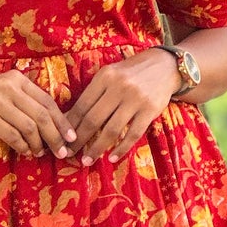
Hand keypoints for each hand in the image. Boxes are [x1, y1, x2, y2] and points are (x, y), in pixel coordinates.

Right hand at [0, 68, 78, 156]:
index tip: (72, 137)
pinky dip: (23, 146)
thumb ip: (26, 103)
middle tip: (62, 151)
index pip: (48, 101)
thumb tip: (55, 126)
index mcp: (18, 79)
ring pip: (29, 127)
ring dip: (39, 144)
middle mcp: (9, 87)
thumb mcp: (5, 94)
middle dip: (55, 136)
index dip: (62, 121)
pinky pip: (13, 135)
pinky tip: (26, 152)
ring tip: (40, 153)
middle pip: (42, 115)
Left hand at [66, 50, 181, 165]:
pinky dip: (121, 148)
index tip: (62, 139)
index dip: (70, 125)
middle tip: (69, 154)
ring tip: (87, 161)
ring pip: (111, 130)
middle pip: (93, 119)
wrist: (165, 66)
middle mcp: (119, 87)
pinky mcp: (150, 110)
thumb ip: (94, 93)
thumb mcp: (110, 74)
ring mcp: (135, 99)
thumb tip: (71, 119)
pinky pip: (133, 134)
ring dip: (97, 148)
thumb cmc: (131, 72)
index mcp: (104, 76)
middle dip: (79, 140)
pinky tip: (112, 157)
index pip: (82, 105)